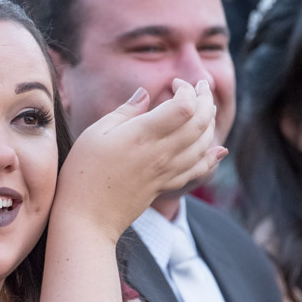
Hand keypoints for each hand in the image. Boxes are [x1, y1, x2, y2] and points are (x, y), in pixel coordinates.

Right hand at [54, 79, 225, 242]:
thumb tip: (144, 93)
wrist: (87, 217)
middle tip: (201, 85)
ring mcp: (167, 172)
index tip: (175, 83)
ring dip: (210, 122)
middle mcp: (161, 153)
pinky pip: (198, 170)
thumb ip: (125, 112)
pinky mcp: (165, 186)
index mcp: (143, 135)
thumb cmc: (83, 172)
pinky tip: (219, 150)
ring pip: (203, 144)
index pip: (185, 107)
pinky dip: (212, 158)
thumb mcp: (96, 133)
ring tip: (207, 107)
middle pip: (200, 123)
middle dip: (206, 99)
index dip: (187, 90)